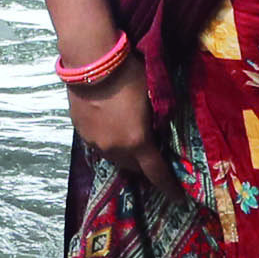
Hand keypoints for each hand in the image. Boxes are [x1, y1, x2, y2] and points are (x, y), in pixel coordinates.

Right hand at [66, 53, 172, 191]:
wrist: (92, 60)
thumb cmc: (129, 75)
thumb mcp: (153, 98)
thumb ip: (156, 120)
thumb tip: (159, 129)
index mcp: (137, 142)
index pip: (156, 173)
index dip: (169, 186)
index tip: (178, 197)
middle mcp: (115, 148)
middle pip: (133, 167)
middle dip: (144, 167)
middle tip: (152, 158)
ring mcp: (94, 141)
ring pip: (114, 157)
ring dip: (125, 154)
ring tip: (129, 140)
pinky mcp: (80, 131)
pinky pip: (99, 144)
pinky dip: (108, 141)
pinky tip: (111, 127)